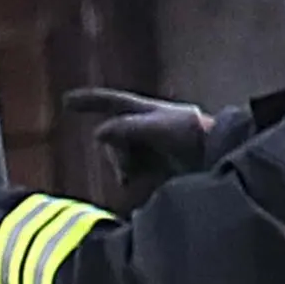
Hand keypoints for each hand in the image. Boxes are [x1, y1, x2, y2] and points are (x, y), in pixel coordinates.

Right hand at [61, 86, 215, 194]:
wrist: (219, 158)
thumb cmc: (191, 137)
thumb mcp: (157, 128)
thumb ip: (126, 128)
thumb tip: (98, 132)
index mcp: (145, 111)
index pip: (112, 101)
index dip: (89, 100)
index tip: (66, 100)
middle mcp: (145, 127)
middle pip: (112, 136)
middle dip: (114, 153)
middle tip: (125, 172)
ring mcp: (150, 147)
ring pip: (120, 156)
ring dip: (122, 167)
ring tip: (132, 179)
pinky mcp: (155, 167)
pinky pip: (130, 170)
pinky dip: (129, 176)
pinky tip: (134, 183)